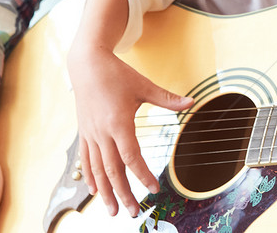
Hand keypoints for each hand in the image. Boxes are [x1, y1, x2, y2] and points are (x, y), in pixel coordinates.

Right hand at [67, 50, 191, 217]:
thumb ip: (168, 99)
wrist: (87, 64)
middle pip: (112, 170)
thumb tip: (192, 102)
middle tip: (132, 212)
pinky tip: (95, 191)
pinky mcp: (84, 133)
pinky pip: (86, 160)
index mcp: (118, 122)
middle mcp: (102, 132)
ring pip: (97, 170)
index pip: (131, 156)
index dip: (142, 175)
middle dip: (122, 193)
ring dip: (105, 192)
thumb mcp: (144, 86)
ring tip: (113, 211)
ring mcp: (91, 134)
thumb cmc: (117, 75)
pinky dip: (91, 177)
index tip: (153, 189)